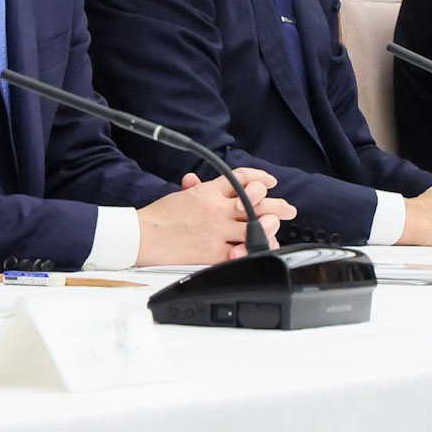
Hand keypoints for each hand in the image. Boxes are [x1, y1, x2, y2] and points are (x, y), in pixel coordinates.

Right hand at [135, 169, 293, 265]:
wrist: (143, 237)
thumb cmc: (160, 217)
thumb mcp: (184, 195)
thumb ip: (203, 188)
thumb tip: (209, 181)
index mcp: (208, 192)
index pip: (242, 178)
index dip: (260, 179)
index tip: (270, 184)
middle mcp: (217, 210)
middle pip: (256, 203)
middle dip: (277, 205)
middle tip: (288, 209)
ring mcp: (217, 232)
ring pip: (255, 227)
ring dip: (270, 227)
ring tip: (276, 229)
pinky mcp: (214, 253)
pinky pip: (243, 252)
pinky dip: (254, 250)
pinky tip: (260, 248)